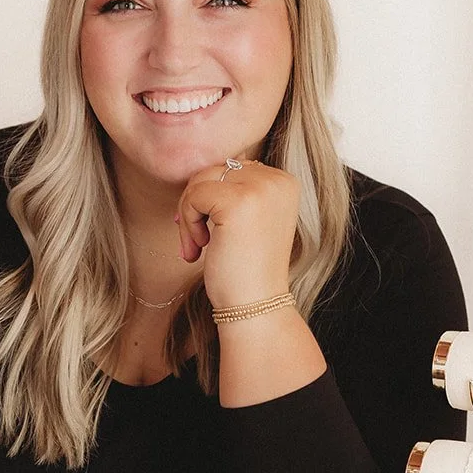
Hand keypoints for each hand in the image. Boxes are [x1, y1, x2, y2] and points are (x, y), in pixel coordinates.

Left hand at [175, 159, 298, 310]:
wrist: (256, 305)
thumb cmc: (246, 267)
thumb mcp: (250, 219)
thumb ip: (237, 189)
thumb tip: (201, 168)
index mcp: (284, 181)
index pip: (231, 167)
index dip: (211, 196)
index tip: (207, 228)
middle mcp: (276, 179)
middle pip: (214, 170)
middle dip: (196, 204)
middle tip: (195, 241)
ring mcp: (259, 188)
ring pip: (200, 181)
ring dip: (188, 214)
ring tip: (196, 246)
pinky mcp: (237, 201)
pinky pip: (193, 196)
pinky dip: (188, 223)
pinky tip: (200, 248)